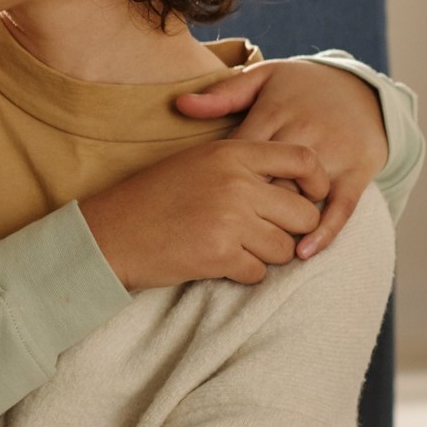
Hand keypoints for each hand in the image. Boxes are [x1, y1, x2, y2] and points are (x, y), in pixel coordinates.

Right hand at [78, 140, 327, 289]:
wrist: (109, 234)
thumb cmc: (152, 199)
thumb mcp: (197, 164)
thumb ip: (242, 166)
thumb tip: (293, 185)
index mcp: (231, 153)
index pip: (302, 159)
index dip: (317, 182)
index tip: (311, 198)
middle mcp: (235, 182)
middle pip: (303, 213)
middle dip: (290, 231)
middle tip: (262, 235)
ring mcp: (229, 219)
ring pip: (285, 248)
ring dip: (264, 255)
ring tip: (232, 248)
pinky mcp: (220, 255)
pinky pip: (258, 272)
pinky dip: (242, 274)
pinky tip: (216, 262)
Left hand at [175, 60, 386, 260]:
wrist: (362, 88)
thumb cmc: (300, 88)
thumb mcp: (262, 80)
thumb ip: (222, 95)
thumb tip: (180, 104)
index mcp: (274, 113)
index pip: (240, 153)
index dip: (221, 182)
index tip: (205, 203)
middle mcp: (304, 133)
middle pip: (268, 179)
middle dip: (245, 208)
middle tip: (222, 232)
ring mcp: (334, 154)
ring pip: (302, 196)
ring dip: (279, 224)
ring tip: (254, 248)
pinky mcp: (357, 172)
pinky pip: (343, 207)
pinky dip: (324, 231)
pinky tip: (303, 253)